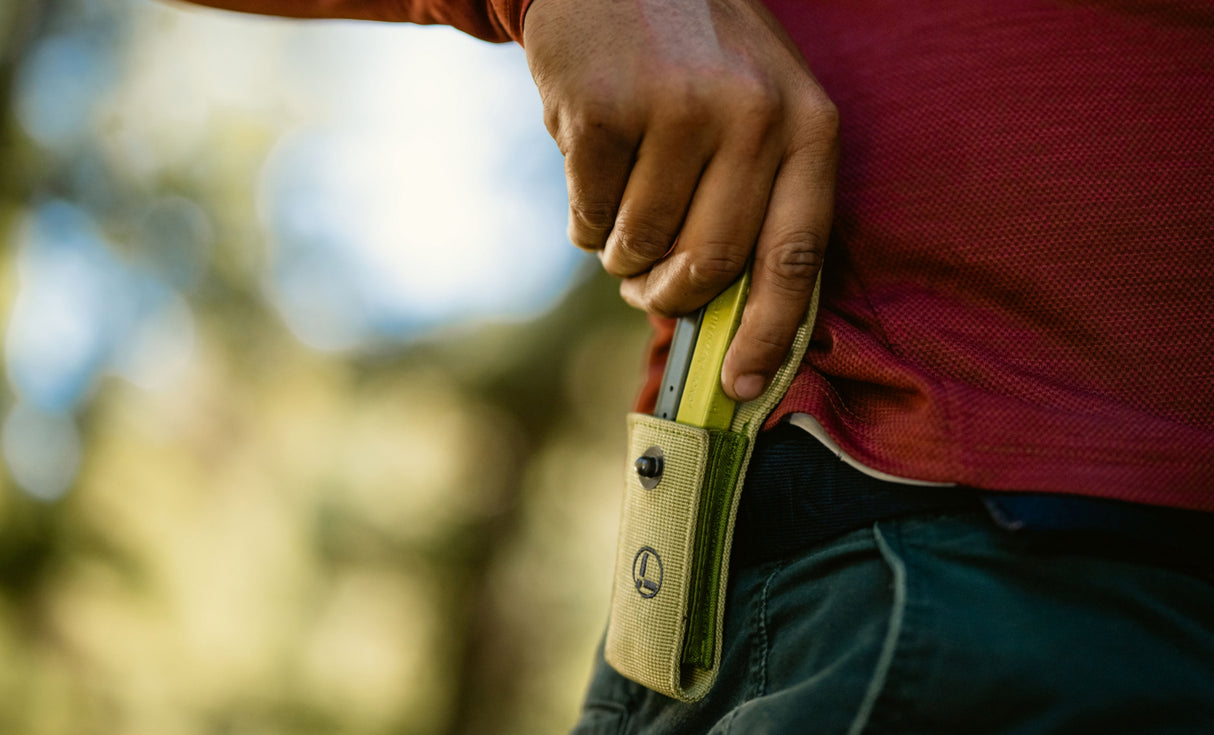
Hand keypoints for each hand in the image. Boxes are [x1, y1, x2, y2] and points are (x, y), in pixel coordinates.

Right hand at [523, 0, 837, 400]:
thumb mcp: (759, 107)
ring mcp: (674, 110)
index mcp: (807, 123)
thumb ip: (756, 203)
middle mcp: (751, 115)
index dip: (768, 334)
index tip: (740, 386)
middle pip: (709, 265)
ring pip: (639, 248)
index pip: (796, 257)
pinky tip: (592, 163)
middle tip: (650, 285)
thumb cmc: (696, 59)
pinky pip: (587, 218)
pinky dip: (583, 217)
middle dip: (671, 292)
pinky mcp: (601, 113)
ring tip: (622, 201)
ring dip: (620, 250)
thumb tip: (720, 324)